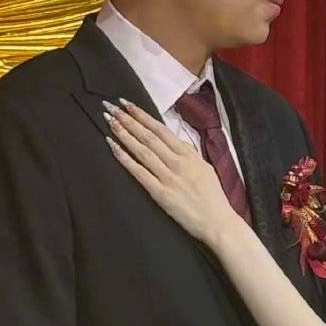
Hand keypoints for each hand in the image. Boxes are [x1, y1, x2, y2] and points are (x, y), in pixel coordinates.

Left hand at [105, 100, 237, 246]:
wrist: (216, 221)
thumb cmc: (212, 196)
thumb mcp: (204, 167)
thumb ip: (188, 153)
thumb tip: (174, 141)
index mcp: (188, 155)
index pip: (161, 130)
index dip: (142, 116)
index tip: (127, 104)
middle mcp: (177, 162)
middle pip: (148, 137)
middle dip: (128, 120)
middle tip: (111, 107)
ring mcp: (168, 177)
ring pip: (142, 151)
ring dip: (124, 134)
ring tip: (109, 121)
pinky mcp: (160, 193)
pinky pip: (139, 173)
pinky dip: (125, 158)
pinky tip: (113, 147)